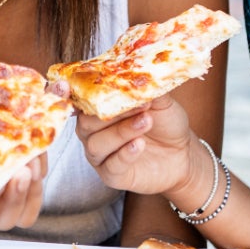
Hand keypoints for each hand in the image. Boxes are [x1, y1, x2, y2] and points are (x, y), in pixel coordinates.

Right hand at [76, 96, 199, 194]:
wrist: (183, 153)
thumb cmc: (165, 123)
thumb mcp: (159, 101)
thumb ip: (146, 89)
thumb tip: (140, 73)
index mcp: (96, 110)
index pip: (77, 100)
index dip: (66, 93)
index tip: (67, 84)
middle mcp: (91, 132)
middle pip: (85, 123)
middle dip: (110, 113)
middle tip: (138, 105)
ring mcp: (100, 155)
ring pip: (97, 144)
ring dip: (121, 132)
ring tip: (146, 122)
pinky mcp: (111, 175)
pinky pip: (111, 165)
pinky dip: (125, 153)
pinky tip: (139, 144)